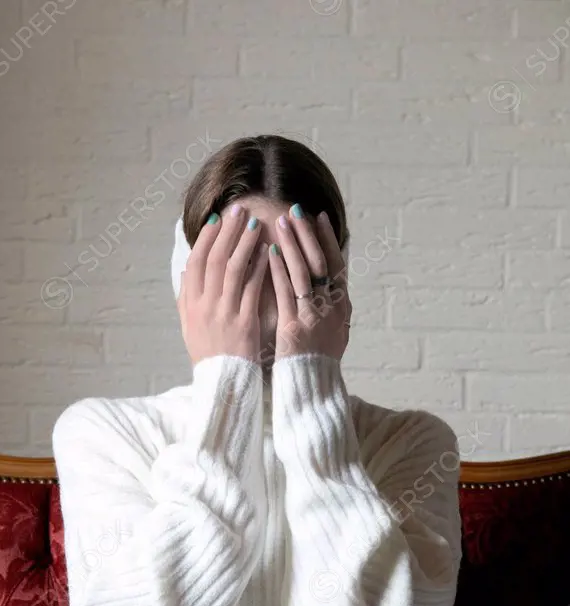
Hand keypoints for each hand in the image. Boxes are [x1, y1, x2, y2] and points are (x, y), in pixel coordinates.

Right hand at [177, 206, 269, 366]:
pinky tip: (269, 251)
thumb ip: (187, 298)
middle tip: (240, 210)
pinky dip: (259, 267)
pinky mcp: (245, 322)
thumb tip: (187, 271)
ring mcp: (224, 313)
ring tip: (256, 223)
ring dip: (245, 242)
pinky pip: (252, 288)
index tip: (216, 219)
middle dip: (228, 231)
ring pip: (234, 268)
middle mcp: (204, 305)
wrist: (223, 382)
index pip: (196, 261)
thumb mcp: (190, 326)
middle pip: (215, 259)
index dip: (206, 238)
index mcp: (190, 304)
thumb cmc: (209, 353)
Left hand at [268, 206, 351, 361]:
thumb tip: (331, 285)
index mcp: (342, 307)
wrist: (312, 388)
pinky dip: (279, 270)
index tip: (319, 216)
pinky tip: (271, 252)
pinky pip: (287, 293)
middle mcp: (332, 308)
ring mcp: (314, 317)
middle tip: (296, 209)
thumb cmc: (318, 361)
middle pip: (321, 262)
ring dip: (293, 244)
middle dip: (308, 234)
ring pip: (304, 272)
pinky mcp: (295, 328)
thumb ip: (331, 307)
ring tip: (281, 221)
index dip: (327, 239)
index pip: (336, 264)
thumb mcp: (334, 332)